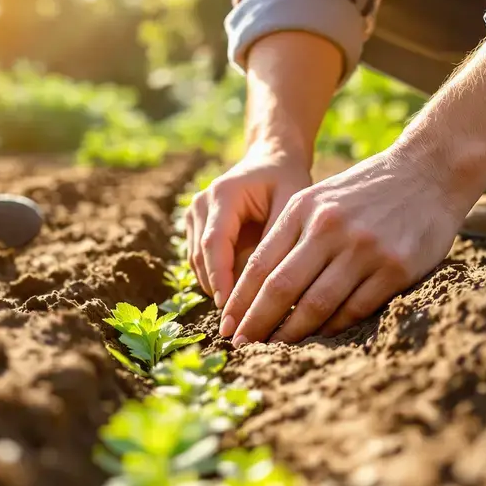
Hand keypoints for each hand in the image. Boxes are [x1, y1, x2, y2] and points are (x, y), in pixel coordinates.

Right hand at [186, 147, 311, 307]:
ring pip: (198, 264)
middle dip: (218, 291)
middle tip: (237, 325)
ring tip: (241, 316)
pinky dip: (218, 280)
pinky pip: (202, 263)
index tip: (230, 309)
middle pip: (201, 258)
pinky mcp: (195, 228)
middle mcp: (201, 204)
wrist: (270, 160)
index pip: (214, 243)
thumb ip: (277, 240)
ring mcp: (194, 216)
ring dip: (217, 289)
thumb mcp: (291, 203)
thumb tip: (269, 285)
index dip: (220, 278)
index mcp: (223, 194)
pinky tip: (239, 298)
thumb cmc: (286, 180)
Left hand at [218, 143, 484, 345]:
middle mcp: (329, 227)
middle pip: (282, 288)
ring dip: (292, 333)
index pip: (261, 264)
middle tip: (242, 346)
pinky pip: (354, 308)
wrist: (429, 170)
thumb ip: (290, 234)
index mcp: (304, 208)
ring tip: (276, 349)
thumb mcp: (320, 197)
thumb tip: (256, 288)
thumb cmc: (367, 190)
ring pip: (316, 304)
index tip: (227, 325)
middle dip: (257, 323)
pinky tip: (319, 337)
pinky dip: (333, 327)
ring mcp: (364, 248)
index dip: (240, 300)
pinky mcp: (395, 267)